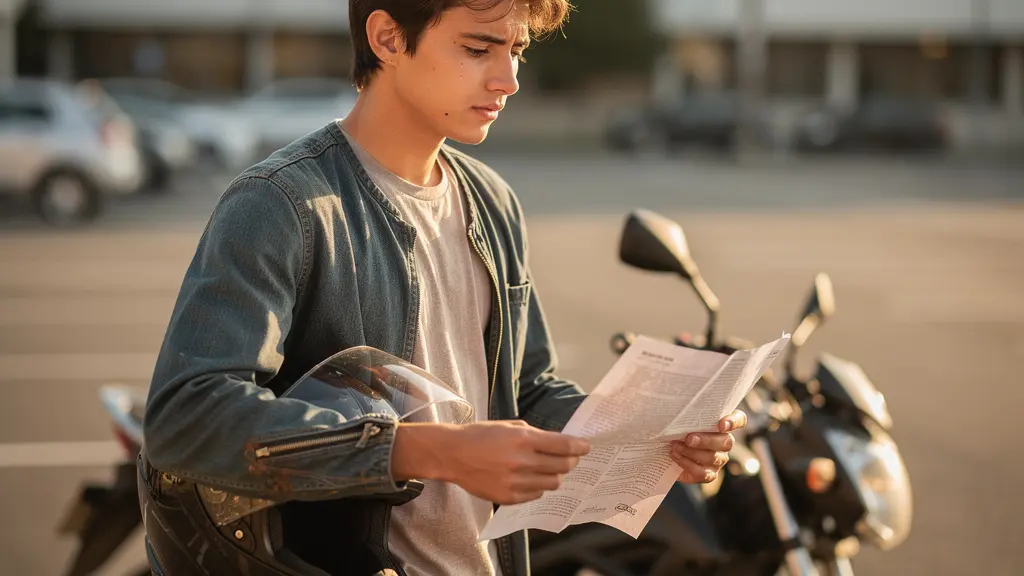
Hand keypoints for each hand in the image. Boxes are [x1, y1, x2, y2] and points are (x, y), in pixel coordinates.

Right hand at [392, 420, 590, 504]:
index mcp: (523, 439)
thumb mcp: (509, 426)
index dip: (579, 446)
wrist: (453, 454)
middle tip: (570, 458)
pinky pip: (536, 495)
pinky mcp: (508, 498)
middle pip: (562, 466)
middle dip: (570, 461)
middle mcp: (521, 461)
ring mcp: (515, 482)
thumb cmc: (481, 436)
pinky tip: (530, 479)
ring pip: (552, 483)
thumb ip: (535, 435)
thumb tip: (560, 443)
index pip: (563, 445)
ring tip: (548, 469)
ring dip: (555, 475)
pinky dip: (538, 487)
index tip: (586, 447)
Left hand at [670, 410, 746, 483]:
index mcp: (722, 423)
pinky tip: (675, 456)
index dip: (734, 422)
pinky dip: (687, 464)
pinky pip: (703, 473)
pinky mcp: (709, 474)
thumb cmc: (674, 428)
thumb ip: (684, 411)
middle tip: (689, 438)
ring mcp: (718, 459)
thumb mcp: (678, 417)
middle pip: (726, 442)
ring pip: (714, 458)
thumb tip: (675, 401)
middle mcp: (724, 442)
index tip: (722, 424)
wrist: (663, 451)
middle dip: (707, 440)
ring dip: (693, 452)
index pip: (739, 419)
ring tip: (676, 446)